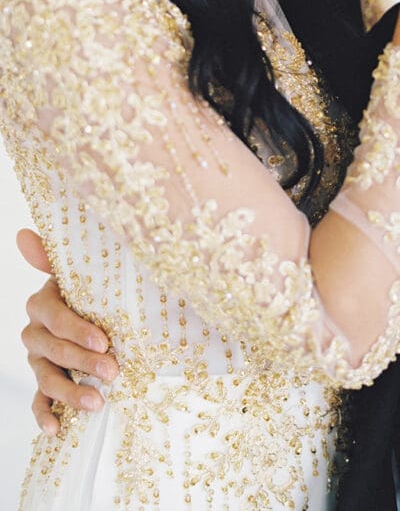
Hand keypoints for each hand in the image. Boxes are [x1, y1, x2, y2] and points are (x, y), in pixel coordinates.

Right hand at [17, 229, 118, 434]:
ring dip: (71, 392)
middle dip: (84, 362)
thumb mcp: (81, 272)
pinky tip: (57, 429)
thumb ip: (53, 256)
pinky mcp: (44, 381)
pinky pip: (39, 401)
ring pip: (47, 378)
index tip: (104, 341)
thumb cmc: (92, 288)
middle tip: (113, 371)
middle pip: (54, 350)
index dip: (77, 330)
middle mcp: (35, 332)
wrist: (98, 310)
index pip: (55, 317)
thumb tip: (22, 234)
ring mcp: (38, 359)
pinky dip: (45, 416)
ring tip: (98, 403)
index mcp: (43, 302)